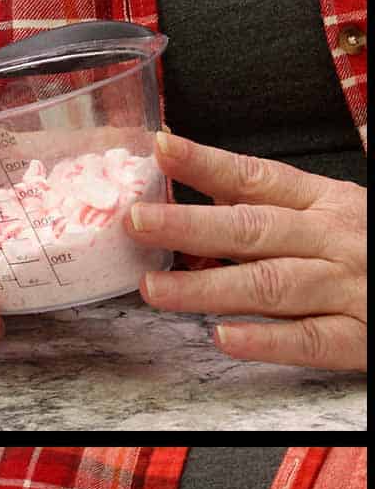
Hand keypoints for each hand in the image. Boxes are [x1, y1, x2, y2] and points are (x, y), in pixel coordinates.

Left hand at [131, 130, 365, 372]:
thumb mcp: (337, 218)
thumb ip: (279, 216)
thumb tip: (208, 212)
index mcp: (328, 205)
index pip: (259, 179)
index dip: (208, 163)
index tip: (159, 148)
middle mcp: (334, 240)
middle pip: (253, 229)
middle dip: (189, 226)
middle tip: (136, 222)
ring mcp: (347, 289)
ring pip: (270, 285)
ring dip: (208, 288)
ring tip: (156, 290)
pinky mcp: (358, 337)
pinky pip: (307, 339)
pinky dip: (264, 340)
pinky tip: (225, 337)